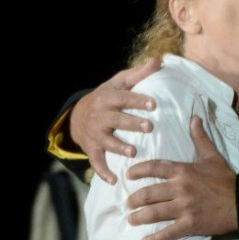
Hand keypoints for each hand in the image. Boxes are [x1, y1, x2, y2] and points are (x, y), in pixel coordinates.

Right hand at [70, 58, 160, 183]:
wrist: (78, 114)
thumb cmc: (108, 96)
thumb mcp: (120, 82)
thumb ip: (140, 73)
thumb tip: (160, 59)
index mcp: (107, 98)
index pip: (124, 98)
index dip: (138, 100)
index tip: (154, 104)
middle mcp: (100, 116)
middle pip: (116, 120)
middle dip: (131, 123)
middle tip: (149, 127)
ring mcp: (95, 134)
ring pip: (106, 141)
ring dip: (119, 147)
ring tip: (133, 151)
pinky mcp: (92, 149)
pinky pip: (96, 162)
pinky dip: (103, 172)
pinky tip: (114, 180)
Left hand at [126, 116, 237, 239]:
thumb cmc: (225, 178)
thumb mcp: (212, 155)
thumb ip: (200, 138)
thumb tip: (194, 118)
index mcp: (183, 171)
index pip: (155, 167)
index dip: (138, 170)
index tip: (128, 175)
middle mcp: (180, 188)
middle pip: (149, 193)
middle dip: (134, 199)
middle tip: (127, 203)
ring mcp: (184, 207)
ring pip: (154, 213)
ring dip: (139, 217)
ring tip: (131, 220)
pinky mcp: (190, 224)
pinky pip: (168, 233)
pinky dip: (155, 239)